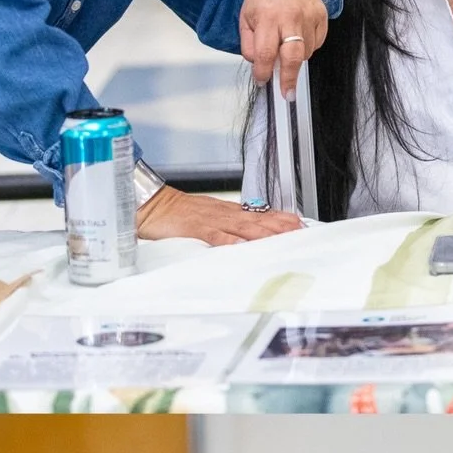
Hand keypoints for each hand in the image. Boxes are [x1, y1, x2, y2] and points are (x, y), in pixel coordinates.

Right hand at [136, 185, 299, 243]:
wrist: (151, 205)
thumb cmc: (177, 215)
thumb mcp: (207, 219)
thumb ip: (227, 228)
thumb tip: (247, 239)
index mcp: (227, 212)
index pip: (259, 214)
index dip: (280, 219)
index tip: (300, 225)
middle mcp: (223, 214)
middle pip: (257, 219)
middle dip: (280, 226)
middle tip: (301, 232)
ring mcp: (210, 221)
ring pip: (242, 226)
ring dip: (264, 232)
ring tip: (282, 238)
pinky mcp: (194, 229)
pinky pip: (214, 236)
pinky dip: (229, 241)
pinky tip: (242, 247)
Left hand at [240, 0, 327, 99]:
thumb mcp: (245, 16)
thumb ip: (248, 43)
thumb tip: (257, 64)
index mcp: (267, 18)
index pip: (265, 53)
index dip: (263, 72)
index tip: (262, 80)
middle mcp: (290, 18)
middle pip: (292, 57)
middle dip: (289, 79)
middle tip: (287, 94)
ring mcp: (309, 18)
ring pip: (305, 53)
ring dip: (295, 58)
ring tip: (287, 47)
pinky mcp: (322, 17)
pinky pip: (317, 43)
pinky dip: (308, 47)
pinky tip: (299, 37)